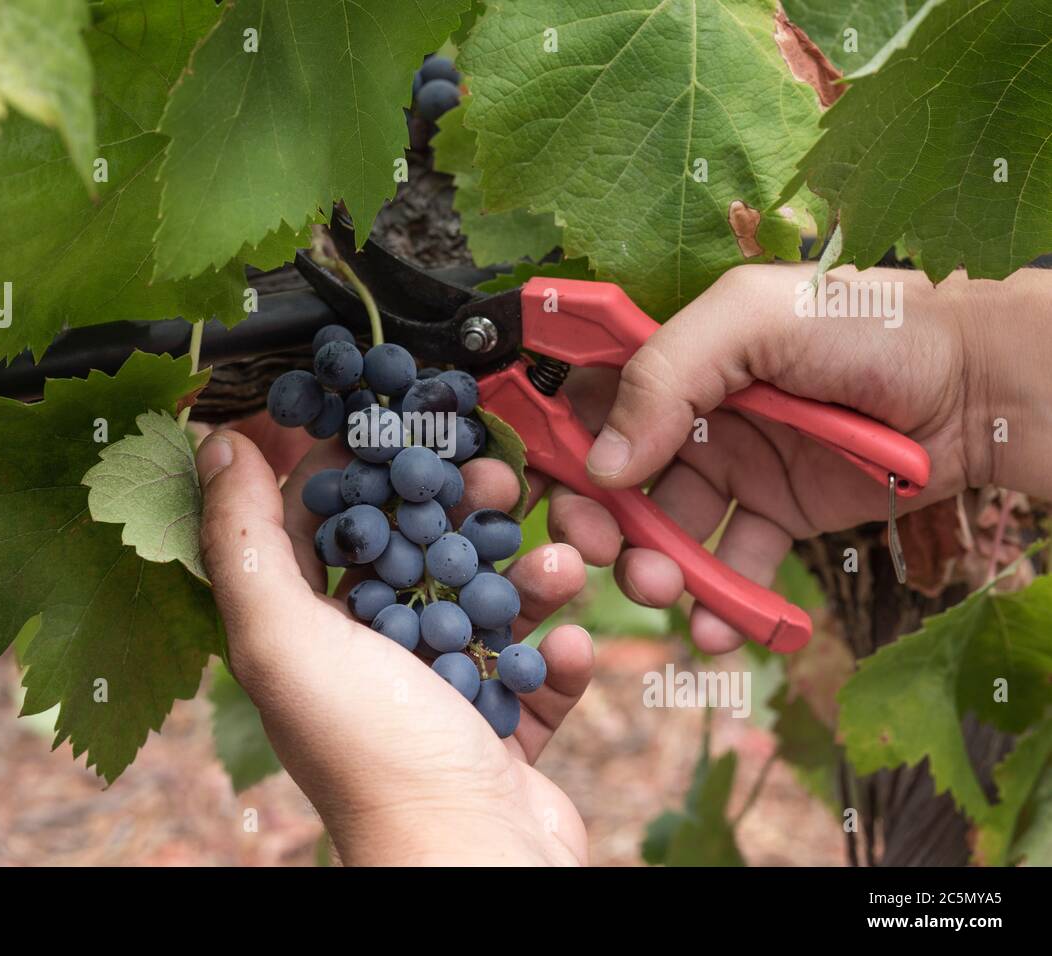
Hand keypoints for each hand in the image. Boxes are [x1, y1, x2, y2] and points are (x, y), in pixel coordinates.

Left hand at [196, 429, 593, 864]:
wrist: (474, 861)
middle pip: (414, 552)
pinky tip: (575, 642)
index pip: (318, 523)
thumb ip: (244, 540)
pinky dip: (560, 654)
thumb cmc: (373, 751)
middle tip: (494, 475)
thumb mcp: (286, 639)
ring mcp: (438, 695)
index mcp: (305, 634)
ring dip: (526, 577)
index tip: (392, 411)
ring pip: (485, 604)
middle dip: (457, 508)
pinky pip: (534, 672)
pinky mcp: (499, 728)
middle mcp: (367, 659)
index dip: (351, 462)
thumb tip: (214, 443)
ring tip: (558, 560)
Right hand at [545, 262, 1051, 652]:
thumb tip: (604, 462)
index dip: (552, 440)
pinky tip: (716, 627)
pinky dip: (717, 604)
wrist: (976, 386)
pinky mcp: (776, 515)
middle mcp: (693, 414)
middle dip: (594, 518)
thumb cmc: (868, 328)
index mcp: (676, 355)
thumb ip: (668, 374)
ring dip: (647, 566)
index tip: (532, 483)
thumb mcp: (754, 320)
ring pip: (662, 529)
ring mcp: (732, 468)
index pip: (587, 396)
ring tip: (660, 587)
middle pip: (612, 475)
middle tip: (595, 547)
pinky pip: (730, 566)